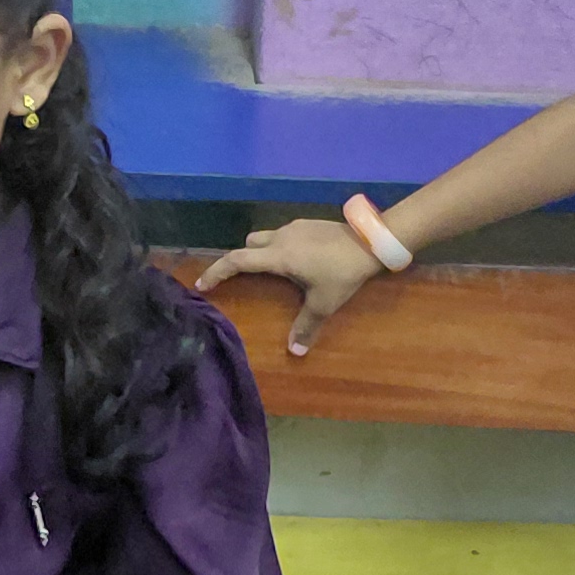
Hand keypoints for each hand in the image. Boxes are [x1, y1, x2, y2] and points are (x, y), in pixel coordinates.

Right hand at [193, 218, 385, 357]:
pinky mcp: (307, 223)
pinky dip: (278, 247)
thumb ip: (307, 325)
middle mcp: (280, 238)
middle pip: (247, 247)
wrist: (371, 241)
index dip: (216, 272)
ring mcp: (294, 227)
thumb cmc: (343, 272)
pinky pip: (282, 235)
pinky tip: (296, 261)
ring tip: (269, 273)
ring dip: (259, 253)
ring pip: (264, 238)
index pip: (236, 261)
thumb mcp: (325, 302)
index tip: (202, 284)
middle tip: (235, 280)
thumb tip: (294, 351)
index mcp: (278, 256)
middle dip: (238, 262)